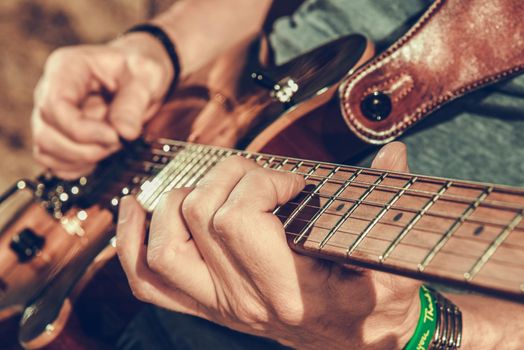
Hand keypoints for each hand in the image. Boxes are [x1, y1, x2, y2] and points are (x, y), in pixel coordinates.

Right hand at [32, 32, 173, 178]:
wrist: (140, 74)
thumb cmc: (139, 67)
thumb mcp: (146, 76)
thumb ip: (133, 102)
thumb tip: (123, 132)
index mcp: (67, 68)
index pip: (55, 106)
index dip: (82, 130)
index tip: (113, 136)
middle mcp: (51, 91)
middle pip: (46, 133)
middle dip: (86, 148)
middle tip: (118, 141)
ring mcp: (52, 114)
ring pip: (46, 149)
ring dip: (82, 158)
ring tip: (112, 145)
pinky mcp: (59, 134)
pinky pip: (53, 160)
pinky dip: (76, 167)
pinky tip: (100, 157)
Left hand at [116, 142, 419, 349]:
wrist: (359, 343)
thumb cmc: (375, 307)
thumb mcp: (392, 265)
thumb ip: (392, 210)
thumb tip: (392, 153)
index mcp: (290, 292)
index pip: (239, 219)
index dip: (262, 182)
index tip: (293, 183)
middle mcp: (244, 302)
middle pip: (199, 216)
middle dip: (229, 177)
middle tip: (261, 178)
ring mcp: (218, 307)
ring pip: (163, 246)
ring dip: (180, 201)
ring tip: (215, 186)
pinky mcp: (206, 307)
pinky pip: (146, 280)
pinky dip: (130, 241)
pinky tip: (137, 208)